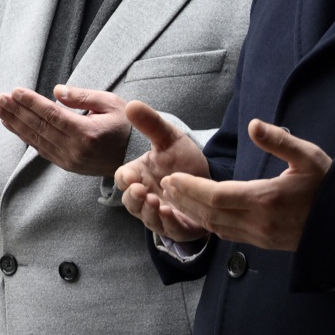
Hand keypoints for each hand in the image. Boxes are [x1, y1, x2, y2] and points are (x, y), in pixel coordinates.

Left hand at [0, 85, 129, 176]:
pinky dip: (25, 136)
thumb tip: (56, 91)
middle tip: (0, 99)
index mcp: (88, 133)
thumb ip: (83, 97)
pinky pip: (41, 149)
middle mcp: (76, 149)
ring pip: (36, 139)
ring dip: (15, 124)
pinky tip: (13, 125)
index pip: (53, 115)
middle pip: (40, 127)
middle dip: (17, 111)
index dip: (32, 103)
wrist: (134, 157)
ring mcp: (70, 160)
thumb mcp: (111, 103)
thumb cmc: (124, 125)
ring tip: (0, 110)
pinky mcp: (66, 165)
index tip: (15, 91)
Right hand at [116, 101, 210, 241]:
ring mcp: (159, 215)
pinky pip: (168, 230)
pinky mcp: (177, 228)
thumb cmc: (184, 161)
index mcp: (139, 176)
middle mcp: (145, 198)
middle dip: (134, 198)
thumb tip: (131, 104)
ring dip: (149, 212)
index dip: (125, 179)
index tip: (132, 176)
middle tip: (142, 191)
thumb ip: (151, 124)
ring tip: (157, 202)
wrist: (211, 180)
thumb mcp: (169, 139)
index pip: (122, 180)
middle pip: (130, 202)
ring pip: (146, 218)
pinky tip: (171, 213)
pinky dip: (168, 223)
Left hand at [159, 120, 329, 251]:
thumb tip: (254, 124)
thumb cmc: (329, 187)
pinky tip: (198, 214)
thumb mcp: (308, 157)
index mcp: (266, 199)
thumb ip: (279, 141)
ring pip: (215, 227)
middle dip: (183, 200)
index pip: (216, 196)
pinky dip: (208, 224)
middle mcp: (258, 222)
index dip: (190, 188)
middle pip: (209, 214)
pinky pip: (227, 235)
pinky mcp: (262, 243)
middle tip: (164, 185)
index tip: (170, 177)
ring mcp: (260, 236)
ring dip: (191, 213)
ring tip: (174, 198)